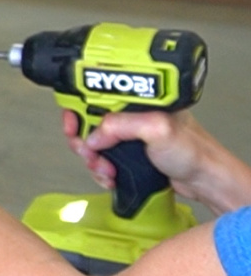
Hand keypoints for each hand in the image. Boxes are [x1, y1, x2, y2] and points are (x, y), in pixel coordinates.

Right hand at [64, 110, 249, 214]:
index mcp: (136, 99)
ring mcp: (129, 135)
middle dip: (83, 140)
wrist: (204, 180)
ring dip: (93, 160)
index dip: (77, 108)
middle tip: (89, 152)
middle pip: (88, 121)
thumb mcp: (157, 130)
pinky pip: (101, 160)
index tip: (72, 124)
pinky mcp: (128, 154)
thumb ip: (122, 126)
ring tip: (106, 169)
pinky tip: (111, 176)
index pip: (94, 95)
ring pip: (93, 144)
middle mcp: (131, 115)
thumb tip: (93, 135)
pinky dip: (100, 171)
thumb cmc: (193, 151)